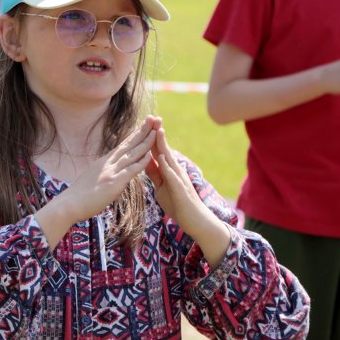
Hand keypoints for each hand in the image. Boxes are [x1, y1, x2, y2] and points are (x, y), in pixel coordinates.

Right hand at [57, 117, 157, 222]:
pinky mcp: (114, 183)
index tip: (144, 125)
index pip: (123, 145)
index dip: (134, 134)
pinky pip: (130, 170)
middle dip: (143, 131)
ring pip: (132, 154)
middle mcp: (108, 163)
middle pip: (129, 144)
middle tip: (154, 118)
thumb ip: (102, 172)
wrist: (68, 204)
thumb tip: (106, 171)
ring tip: (157, 131)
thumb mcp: (92, 178)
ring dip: (146, 142)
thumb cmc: (78, 196)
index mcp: (104, 162)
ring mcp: (111, 172)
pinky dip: (141, 162)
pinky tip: (150, 155)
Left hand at [144, 121, 231, 262]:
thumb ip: (155, 174)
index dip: (150, 137)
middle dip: (158, 134)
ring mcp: (180, 180)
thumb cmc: (178, 204)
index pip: (157, 151)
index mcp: (169, 170)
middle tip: (153, 117)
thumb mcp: (161, 187)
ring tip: (158, 131)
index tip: (143, 123)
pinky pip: (173, 177)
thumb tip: (145, 162)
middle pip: (165, 150)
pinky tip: (161, 159)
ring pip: (170, 160)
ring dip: (164, 146)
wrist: (195, 221)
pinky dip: (167, 167)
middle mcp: (176, 171)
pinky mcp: (182, 191)